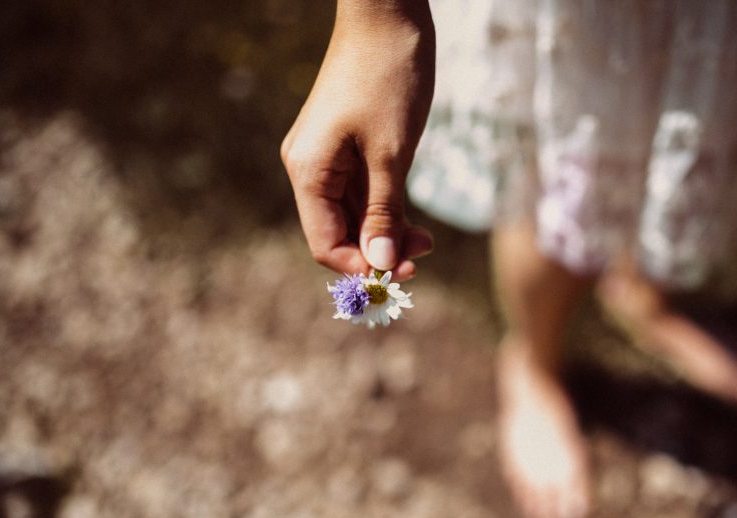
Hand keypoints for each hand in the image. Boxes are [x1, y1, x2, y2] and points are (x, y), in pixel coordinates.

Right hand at [281, 2, 434, 279]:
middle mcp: (310, 168)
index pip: (326, 244)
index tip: (404, 273)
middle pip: (340, 233)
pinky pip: (363, 194)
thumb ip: (385, 211)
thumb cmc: (388, 77)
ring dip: (388, 232)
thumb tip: (381, 264)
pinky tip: (415, 220)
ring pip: (355, 216)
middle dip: (380, 250)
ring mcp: (328, 158)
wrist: (388, 14)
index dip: (362, 266)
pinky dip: (387, 210)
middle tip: (424, 253)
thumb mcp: (392, 153)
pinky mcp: (348, 148)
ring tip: (427, 239)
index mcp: (308, 172)